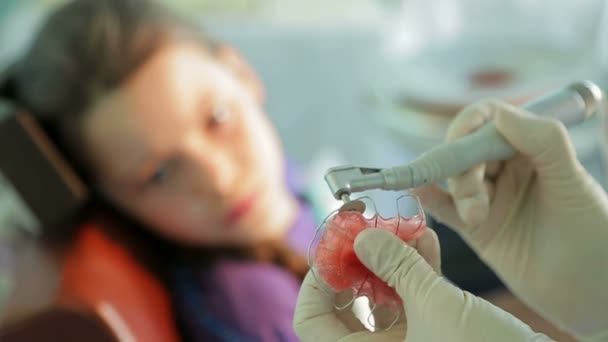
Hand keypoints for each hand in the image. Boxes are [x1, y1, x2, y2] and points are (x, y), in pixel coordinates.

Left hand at [293, 229, 547, 340]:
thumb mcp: (436, 306)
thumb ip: (397, 267)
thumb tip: (361, 237)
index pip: (311, 322)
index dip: (315, 281)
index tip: (335, 247)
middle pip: (344, 301)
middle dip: (357, 258)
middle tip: (365, 225)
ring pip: (380, 294)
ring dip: (390, 256)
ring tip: (401, 224)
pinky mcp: (431, 333)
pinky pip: (410, 297)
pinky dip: (415, 268)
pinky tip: (426, 240)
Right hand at [414, 100, 607, 338]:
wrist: (592, 293)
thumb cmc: (594, 236)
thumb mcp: (573, 182)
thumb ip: (543, 142)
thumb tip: (500, 114)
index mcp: (534, 149)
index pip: (490, 120)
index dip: (470, 123)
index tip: (461, 137)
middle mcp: (508, 169)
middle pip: (466, 150)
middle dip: (464, 169)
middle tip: (477, 201)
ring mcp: (490, 198)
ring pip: (454, 179)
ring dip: (455, 190)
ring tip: (476, 217)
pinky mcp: (476, 227)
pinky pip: (445, 208)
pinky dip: (429, 199)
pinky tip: (418, 192)